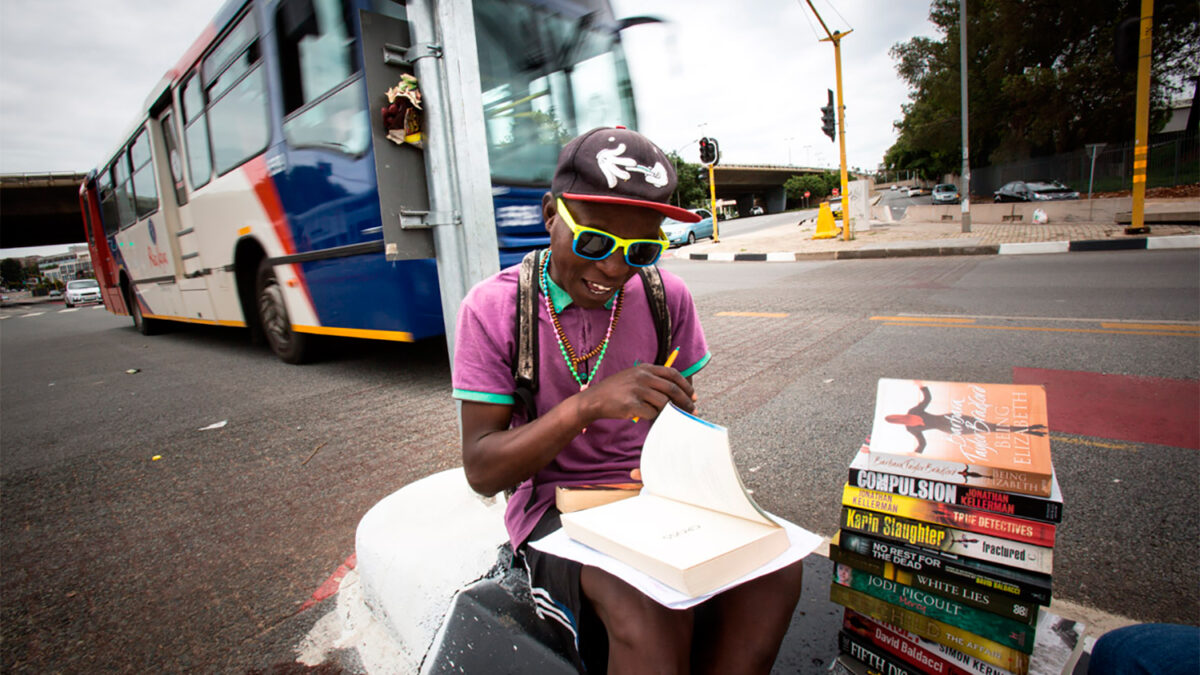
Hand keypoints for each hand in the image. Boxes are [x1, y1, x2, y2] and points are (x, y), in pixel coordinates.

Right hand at [577, 364, 695, 423]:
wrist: (595, 399)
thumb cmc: (617, 390)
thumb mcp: (634, 376)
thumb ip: (652, 379)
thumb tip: (676, 390)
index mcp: (645, 368)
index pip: (673, 374)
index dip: (686, 385)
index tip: (693, 396)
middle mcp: (642, 376)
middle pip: (672, 389)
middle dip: (685, 401)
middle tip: (691, 410)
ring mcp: (637, 390)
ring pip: (664, 403)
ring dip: (667, 411)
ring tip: (665, 415)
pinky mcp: (632, 404)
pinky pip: (652, 413)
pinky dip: (653, 416)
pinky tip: (647, 416)